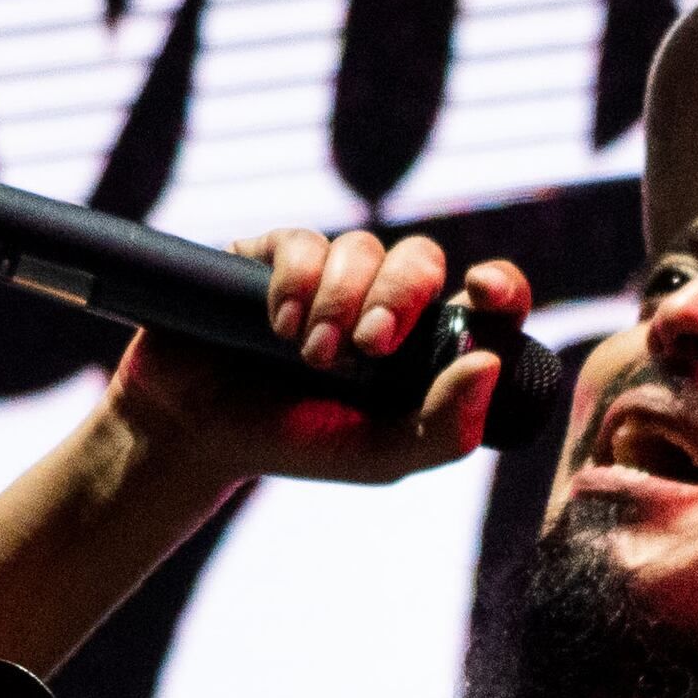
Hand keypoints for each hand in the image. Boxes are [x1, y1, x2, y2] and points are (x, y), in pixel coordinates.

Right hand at [111, 227, 531, 489]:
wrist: (197, 434)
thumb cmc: (297, 443)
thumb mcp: (379, 456)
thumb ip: (444, 428)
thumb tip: (489, 363)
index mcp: (424, 344)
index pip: (484, 299)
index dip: (500, 284)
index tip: (483, 290)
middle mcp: (382, 299)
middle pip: (420, 258)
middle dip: (401, 295)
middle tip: (371, 345)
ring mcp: (327, 274)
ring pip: (361, 247)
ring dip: (340, 302)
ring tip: (311, 356)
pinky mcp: (272, 256)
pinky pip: (302, 241)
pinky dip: (296, 282)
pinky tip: (279, 325)